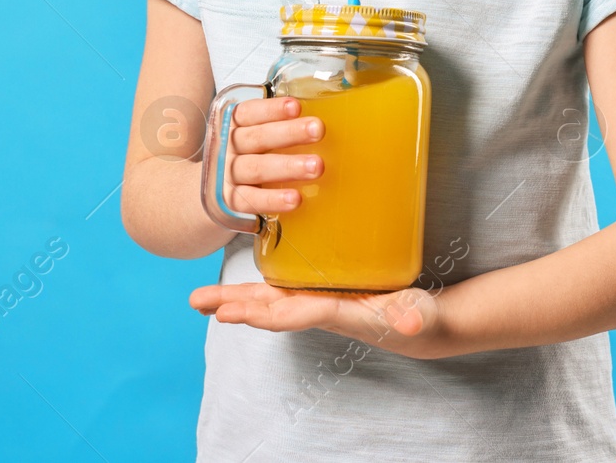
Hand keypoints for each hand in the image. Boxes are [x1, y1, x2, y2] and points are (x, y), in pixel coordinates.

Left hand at [189, 281, 450, 359]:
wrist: (416, 326)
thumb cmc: (417, 317)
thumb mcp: (417, 314)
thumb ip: (412, 316)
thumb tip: (410, 321)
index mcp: (338, 313)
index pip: (294, 312)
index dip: (263, 313)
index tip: (231, 314)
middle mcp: (320, 309)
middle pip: (269, 309)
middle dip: (235, 307)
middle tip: (198, 302)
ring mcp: (317, 301)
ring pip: (267, 300)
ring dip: (234, 299)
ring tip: (200, 299)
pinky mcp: (319, 292)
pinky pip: (279, 291)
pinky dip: (253, 291)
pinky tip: (235, 288)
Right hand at [221, 95, 323, 217]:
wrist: (204, 194)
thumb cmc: (241, 157)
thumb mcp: (250, 136)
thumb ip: (276, 127)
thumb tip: (316, 122)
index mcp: (232, 126)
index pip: (249, 113)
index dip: (272, 109)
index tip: (296, 107)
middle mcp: (227, 148)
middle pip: (257, 138)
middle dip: (289, 133)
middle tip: (317, 129)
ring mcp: (227, 176)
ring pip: (257, 168)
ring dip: (288, 167)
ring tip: (316, 166)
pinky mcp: (228, 203)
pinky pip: (252, 200)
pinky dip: (273, 199)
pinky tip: (295, 198)